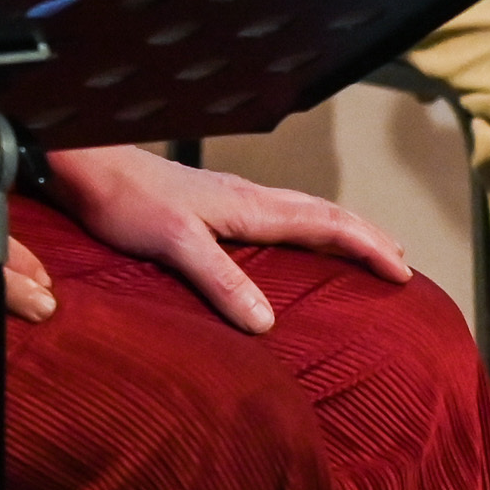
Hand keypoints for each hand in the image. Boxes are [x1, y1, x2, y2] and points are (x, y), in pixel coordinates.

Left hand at [36, 146, 412, 334]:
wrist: (87, 166)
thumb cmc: (126, 199)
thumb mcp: (174, 242)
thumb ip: (220, 279)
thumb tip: (266, 323)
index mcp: (250, 206)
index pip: (327, 224)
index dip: (368, 246)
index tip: (403, 270)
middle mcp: (249, 198)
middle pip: (326, 214)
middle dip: (367, 236)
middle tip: (401, 262)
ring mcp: (233, 200)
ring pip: (304, 213)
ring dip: (340, 232)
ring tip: (363, 252)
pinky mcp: (213, 207)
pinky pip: (279, 218)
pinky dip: (306, 232)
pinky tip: (294, 248)